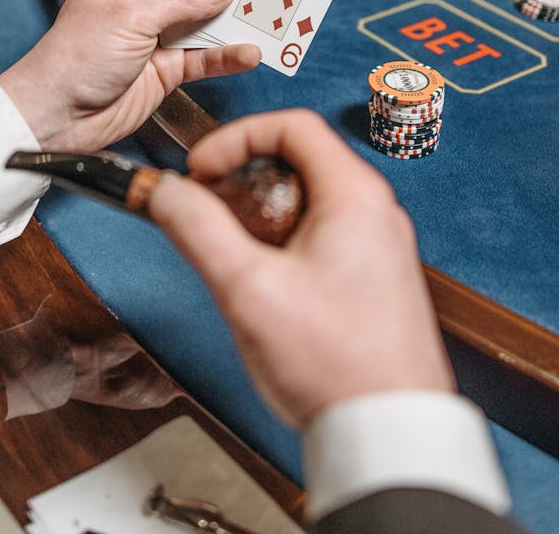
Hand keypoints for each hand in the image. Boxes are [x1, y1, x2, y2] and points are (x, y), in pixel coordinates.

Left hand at [0, 0, 260, 151]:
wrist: (58, 116)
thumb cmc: (75, 57)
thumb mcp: (131, 17)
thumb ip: (181, 1)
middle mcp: (143, 4)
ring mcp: (157, 38)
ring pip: (205, 23)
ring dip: (234, 20)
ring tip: (269, 11)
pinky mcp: (167, 70)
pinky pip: (204, 58)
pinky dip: (227, 56)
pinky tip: (249, 52)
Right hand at [149, 110, 454, 428]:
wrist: (391, 433)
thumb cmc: (338, 364)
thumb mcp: (250, 291)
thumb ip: (200, 232)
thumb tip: (167, 193)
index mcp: (354, 195)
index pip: (293, 125)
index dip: (237, 138)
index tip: (202, 169)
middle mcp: (373, 210)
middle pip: (298, 159)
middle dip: (243, 177)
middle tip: (208, 208)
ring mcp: (377, 244)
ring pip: (306, 199)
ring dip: (259, 213)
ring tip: (232, 253)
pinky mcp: (372, 275)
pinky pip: (321, 233)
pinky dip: (283, 240)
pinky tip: (264, 283)